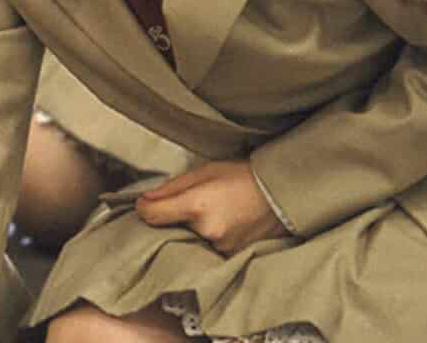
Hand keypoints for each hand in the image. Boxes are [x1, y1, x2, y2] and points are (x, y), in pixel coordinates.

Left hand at [134, 160, 287, 255]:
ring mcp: (221, 247)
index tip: (145, 204)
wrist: (282, 193)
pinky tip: (223, 222)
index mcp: (197, 205)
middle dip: (175, 219)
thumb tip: (144, 201)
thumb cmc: (243, 176)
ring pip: (191, 240)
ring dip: (194, 230)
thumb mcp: (205, 171)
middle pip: (172, 229)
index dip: (144, 208)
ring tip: (214, 211)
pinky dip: (210, 238)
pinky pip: (209, 248)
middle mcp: (208, 230)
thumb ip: (171, 187)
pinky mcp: (231, 256)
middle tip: (190, 204)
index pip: (153, 215)